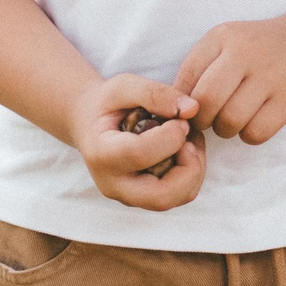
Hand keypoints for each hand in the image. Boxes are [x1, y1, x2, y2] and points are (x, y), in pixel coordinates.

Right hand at [68, 75, 205, 208]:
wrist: (91, 124)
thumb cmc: (107, 104)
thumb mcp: (124, 86)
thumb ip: (155, 93)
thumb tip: (191, 109)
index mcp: (102, 155)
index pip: (140, 155)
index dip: (170, 137)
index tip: (180, 120)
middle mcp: (113, 185)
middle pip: (162, 197)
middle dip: (190, 167)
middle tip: (190, 140)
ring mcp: (129, 197)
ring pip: (176, 198)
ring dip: (194, 169)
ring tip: (189, 141)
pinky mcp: (144, 199)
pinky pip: (179, 195)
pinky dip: (191, 174)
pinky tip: (185, 149)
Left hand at [176, 17, 285, 145]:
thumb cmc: (259, 50)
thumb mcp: (227, 44)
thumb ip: (199, 70)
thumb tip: (173, 111)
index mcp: (223, 37)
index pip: (185, 79)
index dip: (182, 103)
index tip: (190, 110)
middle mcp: (246, 52)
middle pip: (205, 102)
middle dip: (201, 120)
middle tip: (209, 120)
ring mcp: (271, 75)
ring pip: (230, 121)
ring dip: (226, 129)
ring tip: (233, 119)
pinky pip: (256, 133)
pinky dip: (250, 135)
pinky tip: (255, 121)